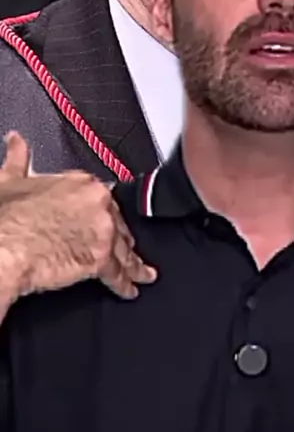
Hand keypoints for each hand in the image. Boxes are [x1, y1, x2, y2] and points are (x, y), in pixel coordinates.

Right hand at [0, 132, 156, 320]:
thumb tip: (16, 142)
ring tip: (142, 273)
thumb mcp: (11, 180)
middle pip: (118, 223)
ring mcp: (103, 232)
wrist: (4, 246)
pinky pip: (118, 274)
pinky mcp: (100, 260)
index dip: (102, 213)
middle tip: (124, 247)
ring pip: (123, 249)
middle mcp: (98, 204)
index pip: (101, 198)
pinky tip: (131, 289)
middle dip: (120, 236)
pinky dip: (125, 284)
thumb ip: (19, 158)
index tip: (104, 219)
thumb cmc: (7, 218)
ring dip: (133, 263)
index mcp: (80, 183)